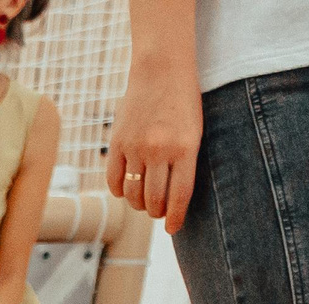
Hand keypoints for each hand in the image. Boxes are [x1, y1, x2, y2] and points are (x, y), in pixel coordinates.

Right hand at [106, 48, 201, 234]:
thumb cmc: (184, 102)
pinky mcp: (117, 142)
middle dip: (157, 212)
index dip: (175, 217)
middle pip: (154, 199)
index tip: (173, 228)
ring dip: (138, 204)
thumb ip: (183, 163)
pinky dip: (119, 191)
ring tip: (144, 201)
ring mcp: (136, 147)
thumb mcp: (194, 132)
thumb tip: (171, 198)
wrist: (162, 70)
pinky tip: (126, 189)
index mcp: (185, 148)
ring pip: (132, 193)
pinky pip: (114, 180)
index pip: (179, 196)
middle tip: (159, 212)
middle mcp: (159, 150)